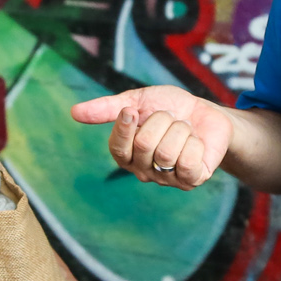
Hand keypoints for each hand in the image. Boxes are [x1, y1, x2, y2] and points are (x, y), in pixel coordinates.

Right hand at [71, 85, 233, 188]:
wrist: (206, 112)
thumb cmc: (169, 107)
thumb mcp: (138, 101)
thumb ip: (107, 109)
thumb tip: (74, 112)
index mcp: (128, 155)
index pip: (117, 148)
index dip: (125, 127)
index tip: (134, 111)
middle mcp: (145, 171)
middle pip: (145, 145)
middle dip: (162, 121)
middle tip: (170, 119)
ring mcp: (168, 178)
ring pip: (168, 152)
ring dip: (180, 130)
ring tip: (184, 129)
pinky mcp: (192, 179)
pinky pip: (189, 162)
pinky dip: (195, 143)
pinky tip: (196, 143)